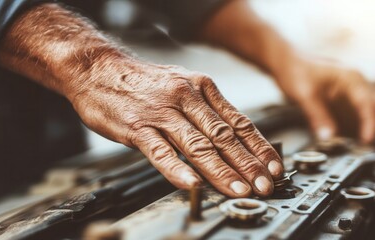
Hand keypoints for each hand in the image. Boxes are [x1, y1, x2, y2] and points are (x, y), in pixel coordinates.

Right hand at [70, 61, 282, 196]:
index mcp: (203, 89)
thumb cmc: (145, 82)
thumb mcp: (184, 86)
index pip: (239, 122)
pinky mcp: (137, 126)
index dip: (259, 148)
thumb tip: (234, 139)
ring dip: (221, 170)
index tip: (274, 168)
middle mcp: (187, 98)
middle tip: (265, 186)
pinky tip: (192, 183)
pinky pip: (160, 150)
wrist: (100, 68)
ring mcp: (162, 112)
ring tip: (239, 189)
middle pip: (224, 136)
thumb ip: (207, 111)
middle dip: (248, 164)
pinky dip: (177, 168)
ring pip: (198, 145)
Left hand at [274, 58, 374, 142]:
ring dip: (372, 123)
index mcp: (351, 78)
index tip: (365, 141)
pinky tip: (350, 131)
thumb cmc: (294, 71)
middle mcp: (356, 80)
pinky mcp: (346, 90)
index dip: (370, 125)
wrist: (285, 60)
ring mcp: (353, 85)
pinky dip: (362, 120)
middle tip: (366, 144)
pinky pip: (362, 106)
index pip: (369, 105)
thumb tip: (328, 137)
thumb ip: (318, 116)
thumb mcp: (304, 96)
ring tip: (359, 142)